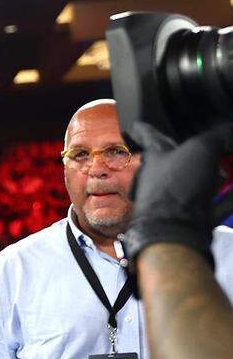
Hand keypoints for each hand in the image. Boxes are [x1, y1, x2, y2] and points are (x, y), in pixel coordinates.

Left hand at [123, 121, 231, 264]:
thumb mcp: (201, 149)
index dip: (142, 127)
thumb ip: (218, 137)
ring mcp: (173, 200)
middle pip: (174, 160)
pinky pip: (212, 204)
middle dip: (191, 154)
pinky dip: (226, 198)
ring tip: (224, 170)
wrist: (173, 233)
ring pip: (193, 182)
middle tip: (210, 148)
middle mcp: (159, 177)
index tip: (135, 125)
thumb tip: (231, 131)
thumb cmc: (176, 187)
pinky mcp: (190, 218)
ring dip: (211, 176)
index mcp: (154, 157)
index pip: (145, 135)